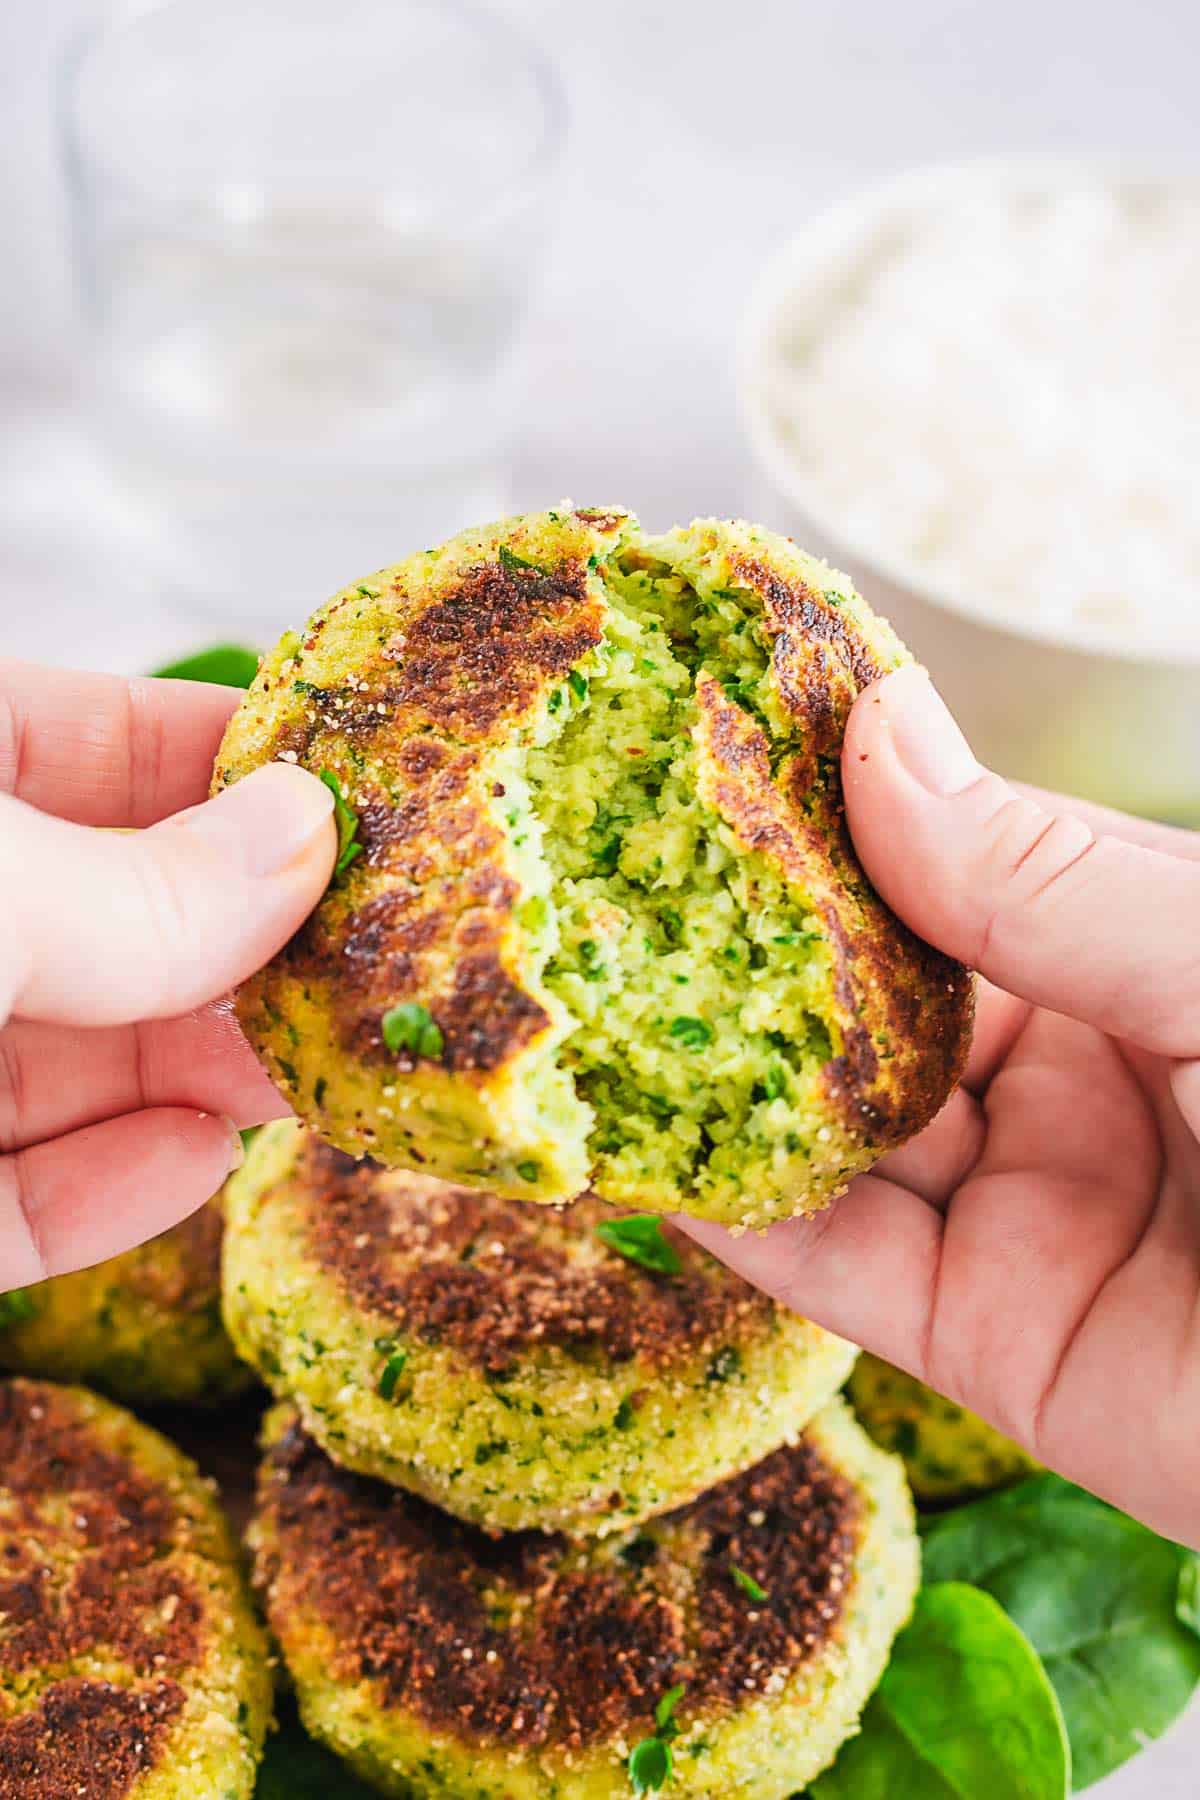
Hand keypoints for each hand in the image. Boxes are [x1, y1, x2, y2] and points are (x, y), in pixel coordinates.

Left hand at [0, 659, 334, 1289]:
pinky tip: (194, 1159)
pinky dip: (105, 1189)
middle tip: (382, 963)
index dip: (235, 761)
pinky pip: (10, 1203)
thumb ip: (133, 883)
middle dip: (242, 946)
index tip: (372, 796)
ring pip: (72, 1065)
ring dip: (199, 1072)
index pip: (93, 740)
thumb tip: (302, 829)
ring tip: (325, 1072)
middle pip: (107, 917)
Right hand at [682, 665, 1199, 1548]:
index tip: (705, 728)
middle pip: (874, 996)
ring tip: (579, 993)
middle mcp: (1075, 1072)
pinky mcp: (993, 1342)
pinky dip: (736, 1208)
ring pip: (835, 1126)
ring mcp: (1028, 1207)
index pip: (952, 864)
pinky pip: (839, 1266)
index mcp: (1143, 956)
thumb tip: (876, 730)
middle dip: (746, 940)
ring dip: (714, 1071)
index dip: (835, 803)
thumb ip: (1048, 876)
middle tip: (599, 864)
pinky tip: (635, 1141)